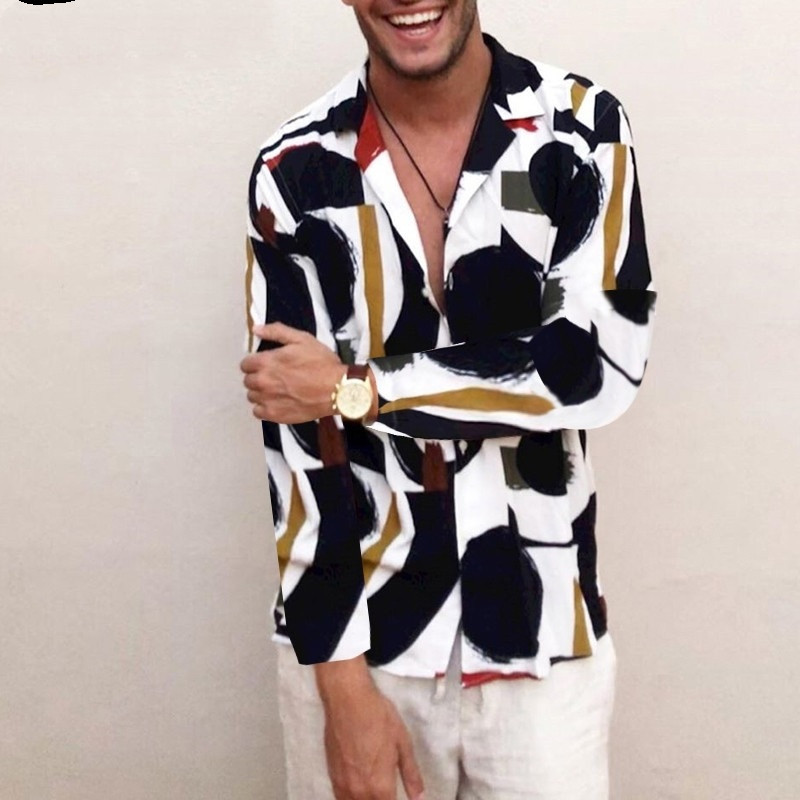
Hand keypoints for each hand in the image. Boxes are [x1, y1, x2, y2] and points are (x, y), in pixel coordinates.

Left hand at [240, 322, 344, 423]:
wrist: (337, 390)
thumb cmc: (322, 364)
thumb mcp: (302, 339)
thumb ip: (277, 332)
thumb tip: (257, 329)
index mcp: (267, 362)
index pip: (245, 364)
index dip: (255, 363)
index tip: (265, 364)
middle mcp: (263, 382)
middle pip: (247, 381)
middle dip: (257, 377)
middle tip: (273, 377)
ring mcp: (268, 400)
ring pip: (252, 396)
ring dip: (260, 392)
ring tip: (276, 390)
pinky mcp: (275, 414)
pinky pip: (258, 412)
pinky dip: (264, 407)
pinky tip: (276, 402)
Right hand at [321, 682, 424, 799]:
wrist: (348, 700)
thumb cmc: (378, 717)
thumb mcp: (403, 743)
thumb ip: (411, 774)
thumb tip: (419, 797)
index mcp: (380, 787)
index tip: (396, 796)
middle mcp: (360, 791)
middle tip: (387, 793)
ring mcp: (343, 785)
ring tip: (375, 793)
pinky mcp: (332, 775)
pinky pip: (341, 798)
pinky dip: (351, 798)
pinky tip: (358, 792)